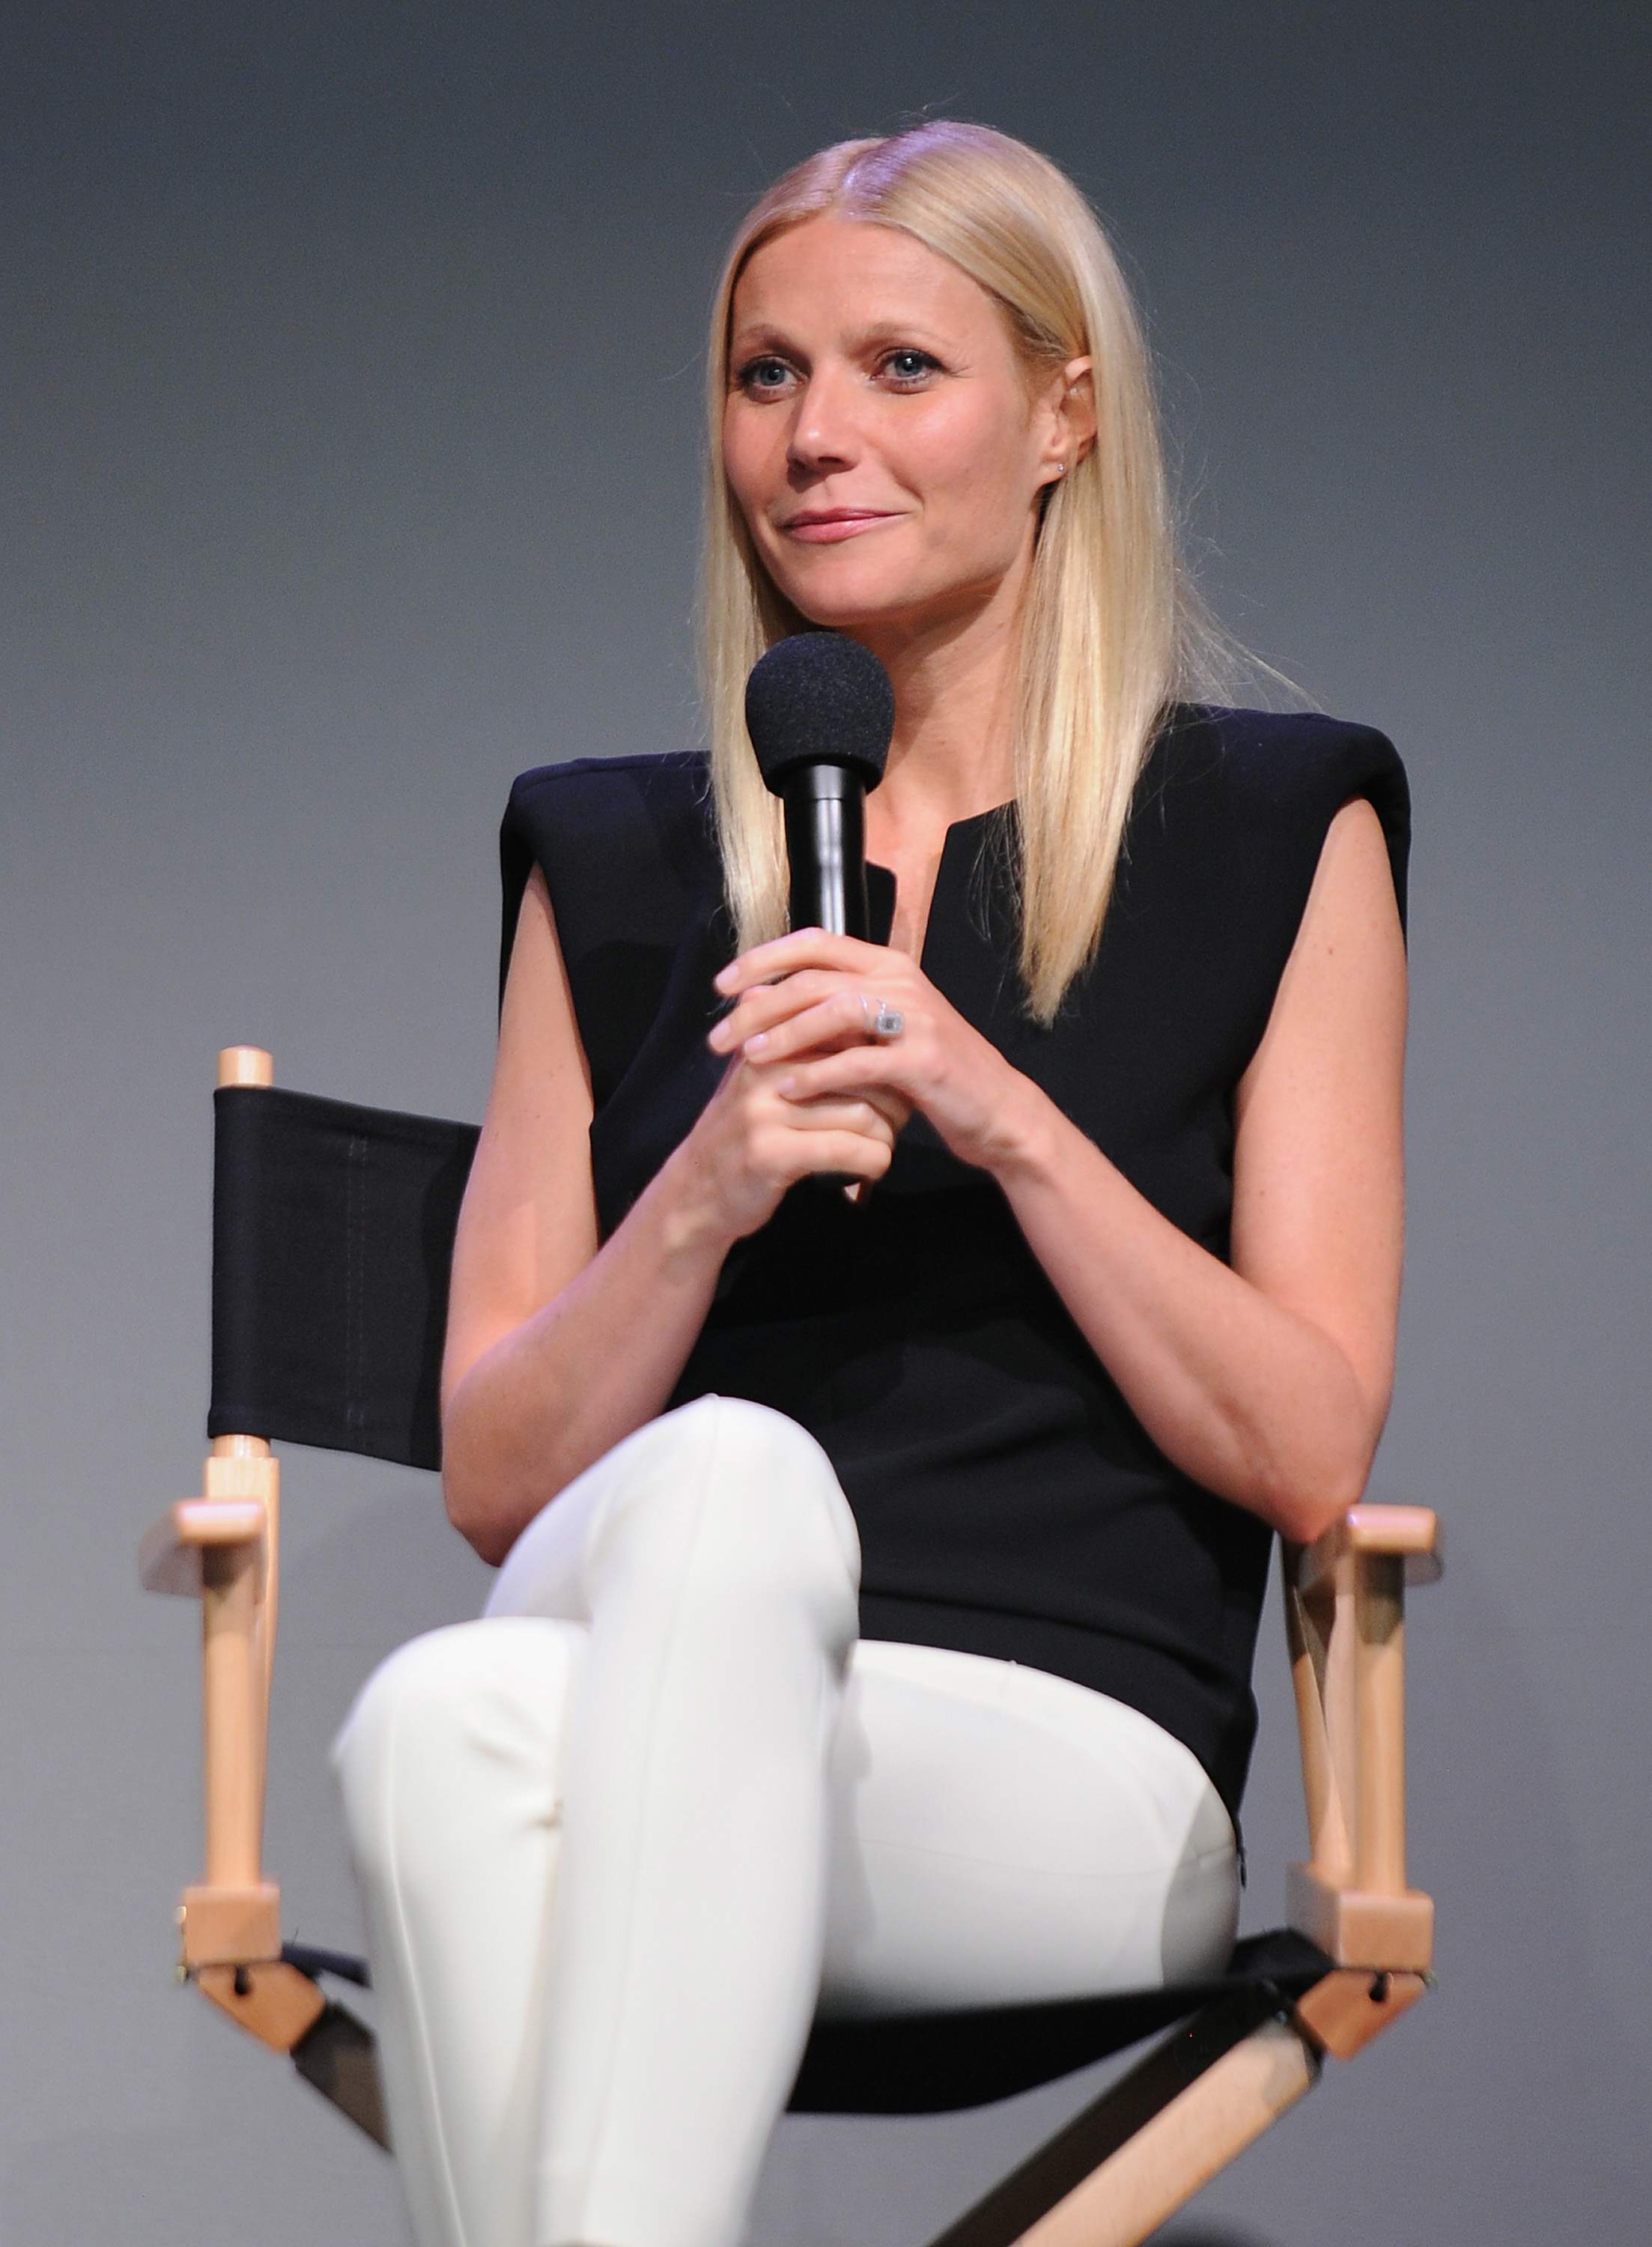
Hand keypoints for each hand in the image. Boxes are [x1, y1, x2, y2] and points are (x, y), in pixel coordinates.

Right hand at [664, 1020, 904, 1247]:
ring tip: (883, 1145)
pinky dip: (874, 1161)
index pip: (849, 1031)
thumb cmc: (748, 1130)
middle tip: (898, 1120)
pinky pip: (848, 1150)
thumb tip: (866, 1008)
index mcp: (770, 1040)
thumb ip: (807, 1045)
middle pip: (863, 1071)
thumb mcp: (768, 1077)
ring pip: (864, 1114)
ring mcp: (765, 1111)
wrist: (698, 1188)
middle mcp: (765, 1067)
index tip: (897, 1082)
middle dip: (895, 1099)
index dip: (884, 1058)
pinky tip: (871, 1168)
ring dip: (887, 1136)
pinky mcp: (770, 1153)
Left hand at [706, 928, 1041, 1176]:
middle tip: (719, 1035)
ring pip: (834, 1011)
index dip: (763, 958)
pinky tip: (787, 1090)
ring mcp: (916, 1019)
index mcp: (888, 965)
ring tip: (748, 1057)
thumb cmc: (931, 1072)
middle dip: (759, 1005)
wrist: (997, 1110)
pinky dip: (818, 1075)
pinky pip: (860, 1062)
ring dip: (784, 1034)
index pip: (815, 941)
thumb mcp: (884, 1030)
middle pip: (813, 977)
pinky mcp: (923, 1061)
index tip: (723, 985)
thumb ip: (838, 1011)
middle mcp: (901, 981)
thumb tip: (767, 1003)